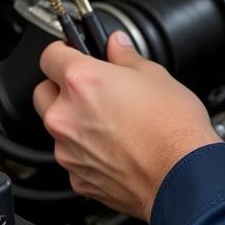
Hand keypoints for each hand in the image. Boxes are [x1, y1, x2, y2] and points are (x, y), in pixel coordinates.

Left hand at [32, 32, 220, 219]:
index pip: (50, 55)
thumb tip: (116, 46)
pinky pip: (73, 157)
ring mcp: (68, 151)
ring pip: (57, 128)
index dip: (64, 50)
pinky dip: (86, 150)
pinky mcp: (77, 179)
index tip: (74, 52)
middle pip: (43, 92)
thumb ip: (126, 57)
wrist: (181, 176)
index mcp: (82, 82)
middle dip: (60, 86)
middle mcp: (66, 116)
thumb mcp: (155, 75)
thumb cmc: (172, 128)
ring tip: (111, 120)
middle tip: (91, 86)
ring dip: (74, 120)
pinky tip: (115, 146)